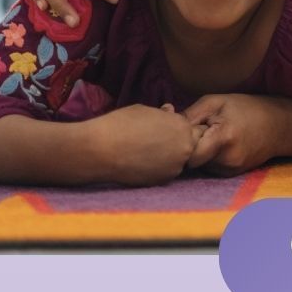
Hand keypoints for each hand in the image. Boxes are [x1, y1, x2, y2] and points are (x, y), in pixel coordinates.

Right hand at [84, 103, 200, 186]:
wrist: (100, 150)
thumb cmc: (120, 124)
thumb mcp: (144, 111)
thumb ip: (163, 114)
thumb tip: (170, 110)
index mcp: (182, 127)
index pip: (191, 128)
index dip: (177, 129)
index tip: (164, 130)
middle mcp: (184, 147)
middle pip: (189, 146)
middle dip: (178, 143)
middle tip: (156, 142)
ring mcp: (175, 166)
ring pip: (178, 161)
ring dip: (169, 157)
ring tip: (146, 152)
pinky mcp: (163, 181)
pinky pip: (166, 172)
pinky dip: (158, 168)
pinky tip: (142, 163)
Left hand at [183, 94, 284, 176]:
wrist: (278, 125)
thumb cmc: (245, 108)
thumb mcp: (216, 101)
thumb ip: (191, 115)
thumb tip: (166, 125)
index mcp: (223, 137)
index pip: (189, 154)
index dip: (182, 143)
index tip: (184, 132)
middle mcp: (227, 159)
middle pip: (192, 161)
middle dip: (190, 148)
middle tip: (198, 131)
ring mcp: (231, 170)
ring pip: (200, 166)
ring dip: (199, 153)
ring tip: (211, 136)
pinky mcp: (232, 175)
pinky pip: (210, 168)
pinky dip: (209, 158)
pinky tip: (218, 145)